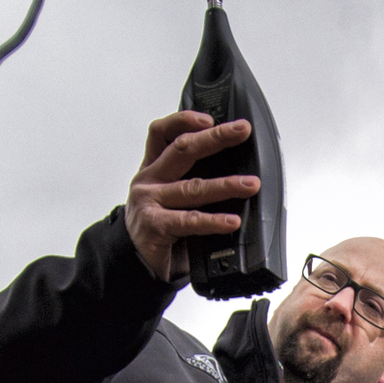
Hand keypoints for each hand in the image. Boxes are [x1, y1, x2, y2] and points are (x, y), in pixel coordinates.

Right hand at [124, 111, 261, 280]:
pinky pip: (190, 221)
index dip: (184, 120)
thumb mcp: (170, 198)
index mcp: (153, 168)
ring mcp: (150, 202)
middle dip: (215, 138)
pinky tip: (231, 221)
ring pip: (192, 186)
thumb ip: (190, 181)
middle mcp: (150, 180)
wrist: (133, 264)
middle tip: (241, 131)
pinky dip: (214, 221)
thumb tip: (234, 173)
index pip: (163, 133)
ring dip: (226, 184)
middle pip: (182, 150)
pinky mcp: (155, 226)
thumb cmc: (158, 229)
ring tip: (251, 184)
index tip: (210, 118)